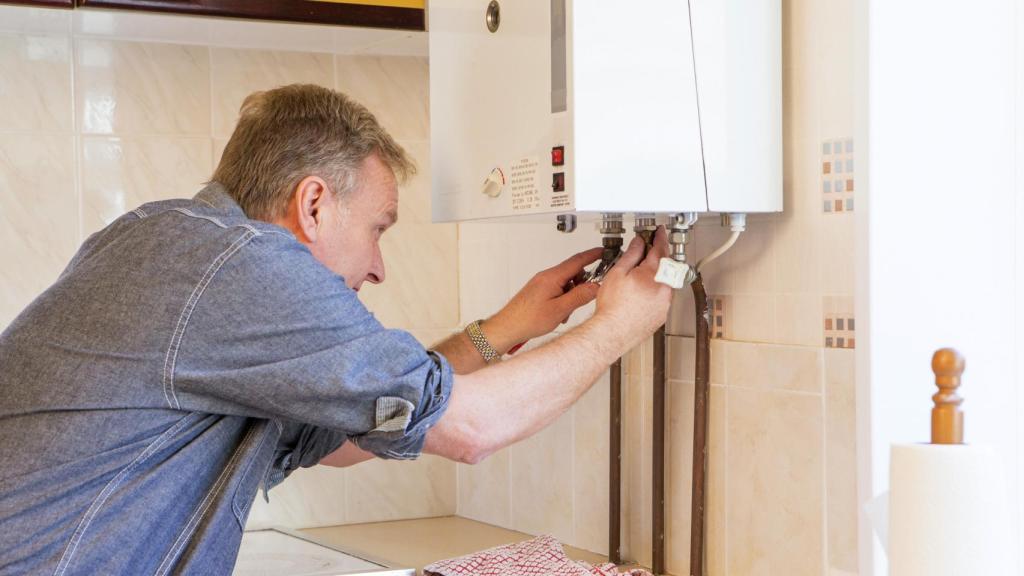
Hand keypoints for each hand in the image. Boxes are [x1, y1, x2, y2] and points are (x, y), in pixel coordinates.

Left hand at [485, 247, 603, 351]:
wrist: (508, 327)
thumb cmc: (527, 319)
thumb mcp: (560, 310)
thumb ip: (580, 296)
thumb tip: (595, 287)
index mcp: (552, 277)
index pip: (577, 260)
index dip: (593, 255)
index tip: (603, 252)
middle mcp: (546, 277)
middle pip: (572, 273)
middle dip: (582, 285)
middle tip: (585, 298)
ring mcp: (542, 284)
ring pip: (566, 284)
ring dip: (571, 296)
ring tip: (565, 313)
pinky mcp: (539, 291)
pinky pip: (557, 290)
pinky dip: (563, 300)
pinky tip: (558, 314)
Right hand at [592, 227, 672, 352]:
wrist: (612, 332)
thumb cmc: (612, 308)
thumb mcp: (618, 273)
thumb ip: (631, 255)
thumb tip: (638, 243)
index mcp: (654, 274)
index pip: (660, 249)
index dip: (659, 238)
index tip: (659, 232)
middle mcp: (664, 288)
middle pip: (666, 265)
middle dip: (658, 256)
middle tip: (648, 250)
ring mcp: (665, 302)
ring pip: (666, 281)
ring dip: (657, 274)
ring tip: (640, 276)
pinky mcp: (663, 314)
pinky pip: (663, 296)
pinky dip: (657, 290)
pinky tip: (642, 294)